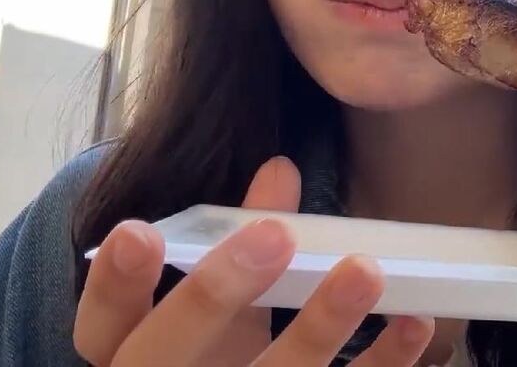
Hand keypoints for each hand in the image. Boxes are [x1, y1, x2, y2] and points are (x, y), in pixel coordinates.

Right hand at [73, 156, 433, 365]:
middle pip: (168, 357)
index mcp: (129, 357)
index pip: (102, 326)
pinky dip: (381, 362)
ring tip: (364, 270)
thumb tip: (280, 169)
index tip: (140, 230)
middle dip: (216, 295)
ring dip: (318, 328)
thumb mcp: (208, 306)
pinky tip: (415, 323)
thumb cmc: (210, 355)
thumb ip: (234, 240)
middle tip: (271, 235)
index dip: (117, 284)